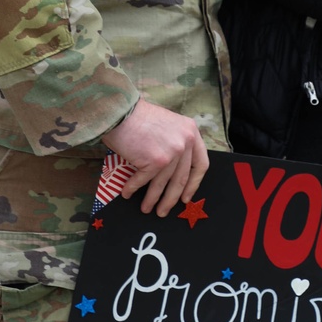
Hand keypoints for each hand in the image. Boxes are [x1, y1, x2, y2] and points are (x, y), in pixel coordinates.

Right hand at [102, 98, 208, 215]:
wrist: (120, 110)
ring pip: (163, 184)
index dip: (194, 184)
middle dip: (171, 199)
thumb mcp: (168, 124)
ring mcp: (171, 153)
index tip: (187, 197)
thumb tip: (173, 172)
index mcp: (192, 132)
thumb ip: (176, 142)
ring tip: (146, 209)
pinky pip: (144, 180)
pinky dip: (133, 188)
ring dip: (153, 199)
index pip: (200, 164)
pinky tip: (128, 193)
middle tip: (164, 211)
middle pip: (181, 179)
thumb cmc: (138, 116)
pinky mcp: (155, 161)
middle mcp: (185, 142)